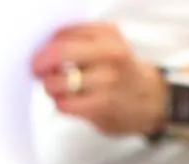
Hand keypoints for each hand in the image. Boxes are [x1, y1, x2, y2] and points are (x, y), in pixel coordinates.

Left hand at [30, 22, 166, 135]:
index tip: (41, 51)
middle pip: (59, 52)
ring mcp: (106, 81)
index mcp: (109, 34)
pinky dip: (61, 103)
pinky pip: (65, 104)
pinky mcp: (102, 106)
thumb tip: (44, 45)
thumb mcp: (110, 44)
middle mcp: (110, 55)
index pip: (64, 32)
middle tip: (36, 69)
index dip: (46, 43)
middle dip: (40, 62)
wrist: (152, 100)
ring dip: (50, 86)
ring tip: (57, 88)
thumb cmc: (123, 72)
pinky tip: (68, 102)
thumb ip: (82, 40)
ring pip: (58, 82)